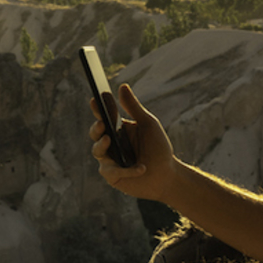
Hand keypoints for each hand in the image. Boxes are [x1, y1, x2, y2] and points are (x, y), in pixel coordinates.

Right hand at [89, 83, 179, 201]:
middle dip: (96, 128)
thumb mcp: (148, 125)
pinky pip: (113, 171)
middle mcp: (110, 143)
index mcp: (117, 128)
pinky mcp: (113, 176)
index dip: (97, 108)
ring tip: (110, 139)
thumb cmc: (158, 148)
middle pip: (95, 133)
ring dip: (102, 146)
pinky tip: (141, 168)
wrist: (167, 175)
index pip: (103, 116)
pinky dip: (128, 169)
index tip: (95, 100)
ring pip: (98, 151)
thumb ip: (134, 108)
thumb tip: (122, 86)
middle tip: (102, 123)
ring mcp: (109, 160)